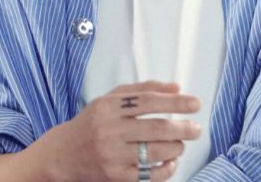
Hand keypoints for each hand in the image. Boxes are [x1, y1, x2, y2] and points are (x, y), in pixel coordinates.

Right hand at [35, 80, 201, 181]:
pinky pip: (149, 174)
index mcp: (109, 106)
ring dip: (177, 147)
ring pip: (156, 151)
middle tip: (197, 128)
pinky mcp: (116, 177)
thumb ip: (143, 89)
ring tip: (182, 143)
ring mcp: (113, 156)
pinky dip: (166, 168)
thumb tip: (176, 87)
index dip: (176, 102)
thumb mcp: (111, 98)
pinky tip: (171, 161)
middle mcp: (110, 130)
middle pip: (156, 128)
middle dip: (183, 128)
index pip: (149, 101)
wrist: (63, 154)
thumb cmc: (92, 122)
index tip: (195, 103)